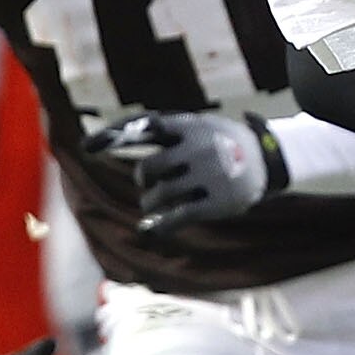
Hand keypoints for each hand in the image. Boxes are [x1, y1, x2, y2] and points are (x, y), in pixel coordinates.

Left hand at [88, 111, 282, 231]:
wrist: (268, 158)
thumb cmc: (218, 140)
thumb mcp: (195, 125)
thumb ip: (157, 130)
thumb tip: (103, 139)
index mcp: (190, 126)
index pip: (145, 129)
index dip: (113, 136)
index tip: (86, 147)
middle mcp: (199, 149)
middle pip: (149, 169)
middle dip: (145, 178)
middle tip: (150, 183)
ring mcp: (210, 176)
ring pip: (161, 195)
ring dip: (152, 201)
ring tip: (156, 202)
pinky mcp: (218, 202)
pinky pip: (178, 218)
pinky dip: (160, 225)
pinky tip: (151, 229)